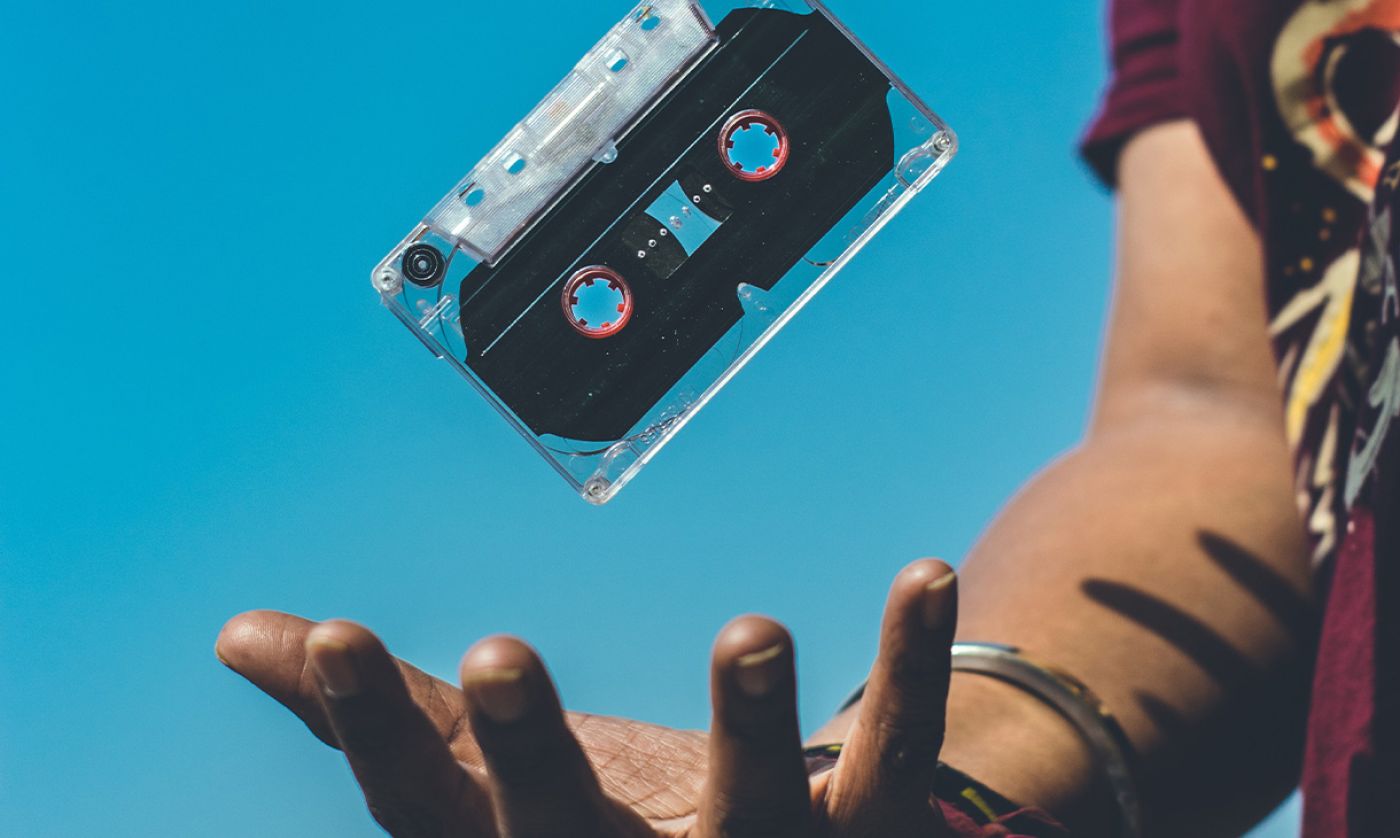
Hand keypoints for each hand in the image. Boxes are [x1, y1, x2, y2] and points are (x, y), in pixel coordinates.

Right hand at [216, 559, 959, 836]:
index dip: (368, 729)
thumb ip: (385, 715)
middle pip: (567, 829)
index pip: (425, 802)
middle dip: (531, 751)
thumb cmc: (603, 824)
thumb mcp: (488, 778)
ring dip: (753, 724)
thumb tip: (242, 635)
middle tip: (495, 653)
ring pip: (753, 808)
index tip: (332, 633)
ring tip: (751, 633)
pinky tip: (922, 572)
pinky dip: (912, 667)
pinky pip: (895, 749)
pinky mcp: (864, 828)